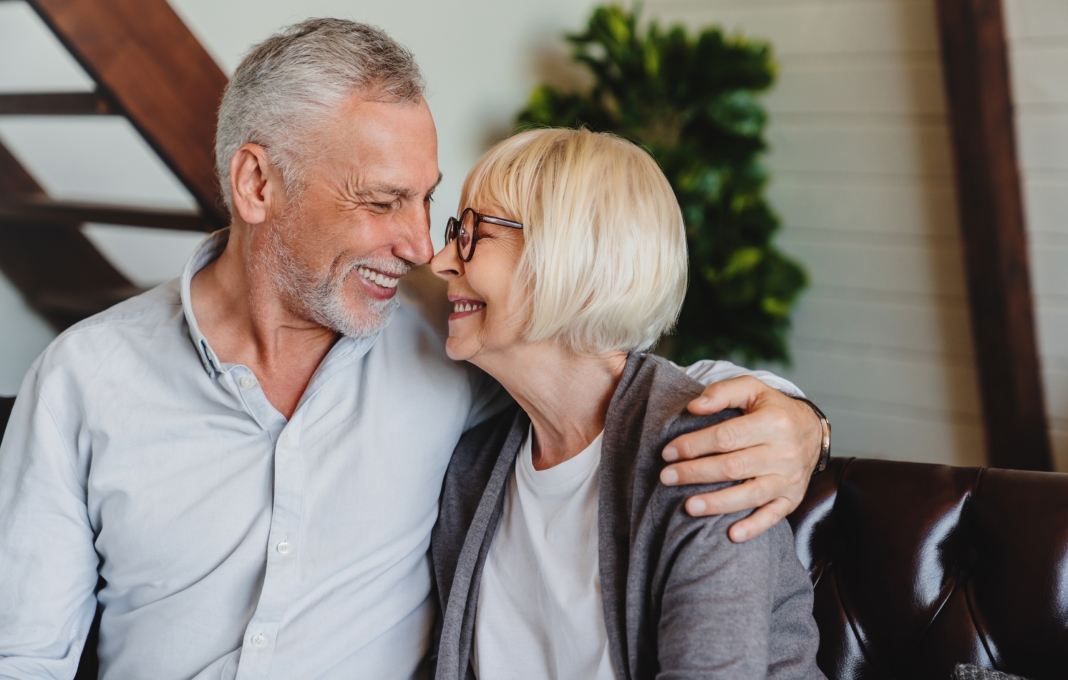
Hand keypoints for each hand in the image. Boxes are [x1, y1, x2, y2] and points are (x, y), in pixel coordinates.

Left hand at [659, 376, 822, 542]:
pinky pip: (773, 516)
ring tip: (688, 507)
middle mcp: (784, 452)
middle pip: (733, 467)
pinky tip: (731, 534)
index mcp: (773, 422)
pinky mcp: (792, 498)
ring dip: (717, 503)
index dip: (694, 445)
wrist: (812, 430)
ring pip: (750, 495)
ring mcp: (789, 478)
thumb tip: (694, 407)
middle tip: (666, 477)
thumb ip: (723, 392)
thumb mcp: (752, 389)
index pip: (726, 437)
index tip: (668, 452)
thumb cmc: (773, 409)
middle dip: (695, 473)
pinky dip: (754, 527)